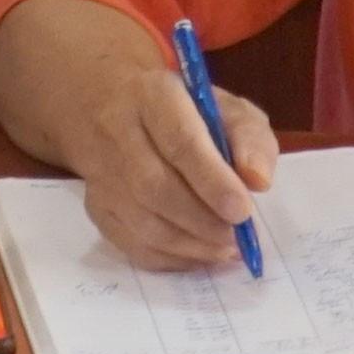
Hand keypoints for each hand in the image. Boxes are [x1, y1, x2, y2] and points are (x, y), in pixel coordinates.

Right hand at [64, 40, 277, 270]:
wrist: (113, 106)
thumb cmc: (185, 109)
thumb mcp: (227, 107)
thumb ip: (250, 138)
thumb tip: (258, 180)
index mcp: (154, 95)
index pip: (180, 141)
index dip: (212, 181)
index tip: (243, 211)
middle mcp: (117, 131)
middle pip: (154, 186)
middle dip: (203, 220)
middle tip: (238, 237)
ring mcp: (101, 173)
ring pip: (141, 221)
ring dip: (189, 244)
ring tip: (225, 249)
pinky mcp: (95, 205)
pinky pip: (129, 243)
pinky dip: (168, 258)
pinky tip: (197, 254)